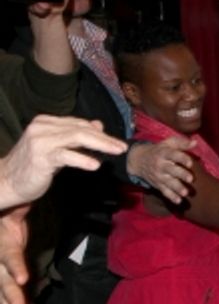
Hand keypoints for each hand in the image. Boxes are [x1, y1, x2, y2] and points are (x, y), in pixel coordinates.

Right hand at [0, 115, 126, 209]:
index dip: (100, 132)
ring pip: (76, 138)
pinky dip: (82, 159)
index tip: (117, 141)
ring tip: (116, 152)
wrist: (7, 181)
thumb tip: (98, 124)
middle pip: (80, 129)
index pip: (78, 123)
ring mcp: (40, 141)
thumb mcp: (57, 147)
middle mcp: (41, 127)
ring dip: (100, 145)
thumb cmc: (34, 165)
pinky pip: (66, 156)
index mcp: (46, 122)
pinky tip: (96, 165)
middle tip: (122, 147)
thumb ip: (75, 136)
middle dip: (104, 138)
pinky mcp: (40, 157)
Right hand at [0, 206, 29, 303]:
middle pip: (4, 284)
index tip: (23, 277)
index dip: (15, 266)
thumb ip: (16, 210)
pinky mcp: (2, 286)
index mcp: (2, 247)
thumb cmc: (6, 219)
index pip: (9, 257)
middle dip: (12, 300)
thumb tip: (23, 201)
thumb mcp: (12, 213)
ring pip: (3, 299)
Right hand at [127, 136, 195, 203]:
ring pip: (168, 183)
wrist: (138, 160)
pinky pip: (164, 191)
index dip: (182, 158)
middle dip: (181, 174)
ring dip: (177, 188)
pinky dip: (171, 197)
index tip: (190, 163)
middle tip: (190, 179)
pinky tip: (178, 201)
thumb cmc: (159, 150)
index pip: (173, 155)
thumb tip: (195, 142)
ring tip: (185, 193)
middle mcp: (161, 165)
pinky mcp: (158, 184)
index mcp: (164, 153)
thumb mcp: (167, 143)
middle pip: (172, 170)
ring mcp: (159, 176)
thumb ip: (181, 143)